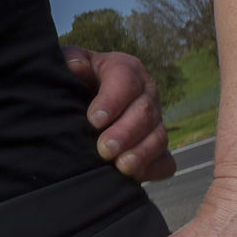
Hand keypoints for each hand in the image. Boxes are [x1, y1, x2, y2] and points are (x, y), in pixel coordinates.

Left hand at [63, 47, 174, 181]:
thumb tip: (76, 66)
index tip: (93, 119)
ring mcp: (154, 121)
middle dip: (125, 133)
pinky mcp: (155, 146)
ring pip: (158, 137)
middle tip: (104, 149)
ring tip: (121, 166)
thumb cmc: (73, 80)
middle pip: (144, 112)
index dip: (112, 100)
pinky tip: (134, 176)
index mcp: (125, 69)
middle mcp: (145, 93)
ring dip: (141, 153)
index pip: (125, 80)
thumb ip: (71, 60)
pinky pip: (165, 161)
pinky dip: (153, 169)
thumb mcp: (70, 64)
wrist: (79, 101)